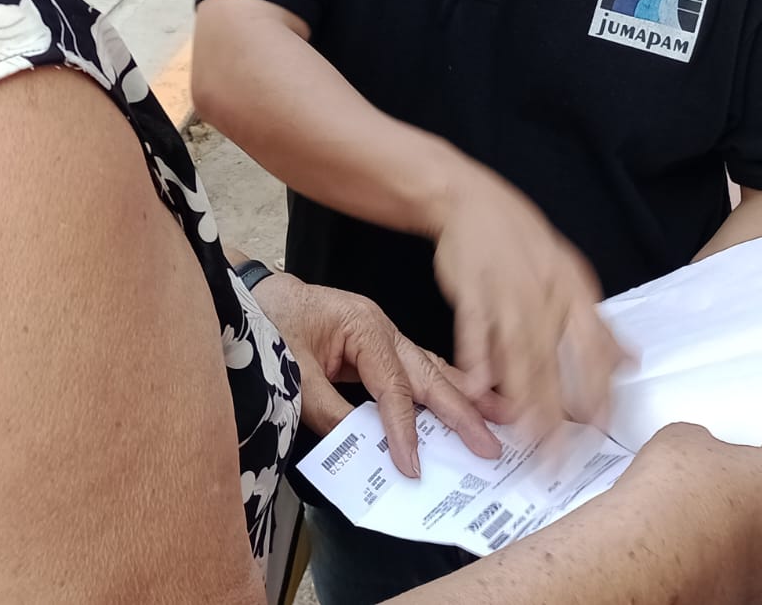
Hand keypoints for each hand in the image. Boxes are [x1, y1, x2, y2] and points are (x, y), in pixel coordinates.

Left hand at [250, 272, 503, 476]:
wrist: (259, 295)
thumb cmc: (272, 323)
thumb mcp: (291, 370)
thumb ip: (326, 409)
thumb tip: (361, 447)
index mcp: (364, 327)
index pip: (393, 386)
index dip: (404, 429)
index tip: (413, 465)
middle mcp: (383, 329)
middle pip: (429, 374)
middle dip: (462, 411)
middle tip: (490, 445)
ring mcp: (385, 336)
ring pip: (432, 370)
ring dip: (465, 398)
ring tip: (502, 420)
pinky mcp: (379, 348)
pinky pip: (417, 372)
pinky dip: (443, 389)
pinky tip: (468, 403)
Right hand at [430, 157, 625, 435]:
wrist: (473, 202)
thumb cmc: (523, 244)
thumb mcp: (568, 278)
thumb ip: (597, 325)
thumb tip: (632, 362)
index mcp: (573, 292)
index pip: (593, 348)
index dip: (597, 388)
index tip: (600, 429)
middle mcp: (545, 294)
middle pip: (554, 360)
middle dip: (557, 410)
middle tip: (559, 455)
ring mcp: (508, 290)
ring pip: (519, 350)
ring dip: (523, 394)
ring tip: (527, 436)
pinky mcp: (473, 287)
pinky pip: (476, 326)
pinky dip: (476, 355)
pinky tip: (476, 386)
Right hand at [612, 424, 761, 604]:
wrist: (659, 556)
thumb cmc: (684, 499)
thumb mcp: (685, 439)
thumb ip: (708, 445)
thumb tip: (695, 450)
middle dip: (758, 503)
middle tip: (719, 487)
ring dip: (738, 536)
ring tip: (694, 519)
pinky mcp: (746, 599)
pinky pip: (739, 575)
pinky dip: (719, 564)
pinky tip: (685, 548)